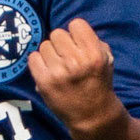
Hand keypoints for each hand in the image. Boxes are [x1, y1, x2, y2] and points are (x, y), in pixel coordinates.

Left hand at [28, 18, 123, 138]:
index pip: (76, 24)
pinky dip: (38, 62)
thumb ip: (92, 41)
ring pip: (44, 46)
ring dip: (50, 54)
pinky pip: (33, 58)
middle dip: (61, 44)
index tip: (77, 43)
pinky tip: (48, 70)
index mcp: (94, 54)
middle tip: (66, 56)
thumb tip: (71, 30)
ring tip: (58, 66)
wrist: (92, 115)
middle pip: (57, 33)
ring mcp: (58, 72)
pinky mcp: (44, 82)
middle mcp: (76, 61)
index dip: (75, 33)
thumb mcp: (106, 59)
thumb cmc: (98, 83)